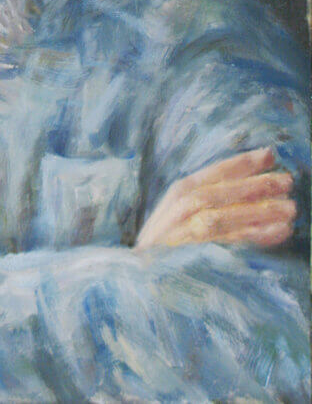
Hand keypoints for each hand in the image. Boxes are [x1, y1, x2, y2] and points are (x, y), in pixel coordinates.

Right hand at [135, 147, 295, 250]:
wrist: (141, 278)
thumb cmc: (168, 244)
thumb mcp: (181, 215)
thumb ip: (208, 201)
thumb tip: (253, 187)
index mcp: (178, 194)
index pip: (213, 173)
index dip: (241, 163)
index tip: (269, 155)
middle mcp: (179, 209)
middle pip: (219, 192)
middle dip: (255, 185)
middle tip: (287, 181)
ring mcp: (182, 233)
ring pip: (223, 216)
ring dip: (259, 211)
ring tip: (290, 209)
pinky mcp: (190, 257)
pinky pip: (227, 244)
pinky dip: (254, 236)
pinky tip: (278, 232)